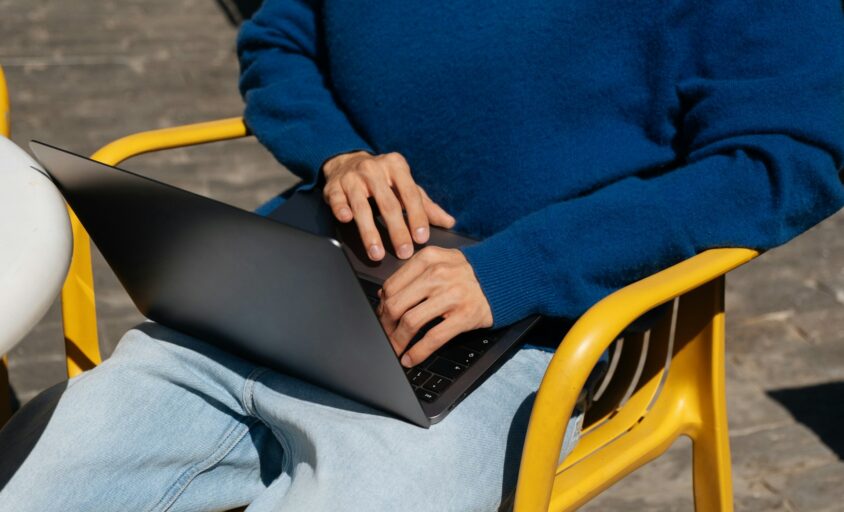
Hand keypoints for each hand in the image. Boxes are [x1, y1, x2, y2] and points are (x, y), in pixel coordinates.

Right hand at [322, 151, 454, 260]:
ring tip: (377, 254)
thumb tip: (449, 223)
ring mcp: (352, 177)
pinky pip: (337, 199)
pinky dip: (341, 209)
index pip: (410, 194)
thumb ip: (426, 204)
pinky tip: (346, 220)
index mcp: (397, 166)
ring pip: (362, 206)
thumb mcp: (405, 185)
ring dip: (369, 232)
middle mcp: (374, 169)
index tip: (422, 238)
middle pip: (388, 204)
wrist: (348, 161)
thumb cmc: (384, 179)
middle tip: (404, 253)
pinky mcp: (334, 185)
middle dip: (397, 231)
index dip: (417, 216)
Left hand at [377, 246, 492, 366]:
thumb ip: (413, 274)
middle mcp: (437, 275)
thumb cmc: (469, 272)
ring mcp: (452, 296)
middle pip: (396, 305)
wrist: (506, 276)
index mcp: (428, 259)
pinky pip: (433, 338)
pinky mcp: (464, 316)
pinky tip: (411, 358)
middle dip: (385, 326)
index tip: (381, 318)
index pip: (391, 286)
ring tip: (395, 350)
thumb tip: (384, 295)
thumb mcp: (441, 261)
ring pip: (410, 322)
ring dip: (397, 341)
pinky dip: (417, 352)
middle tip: (384, 336)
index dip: (381, 307)